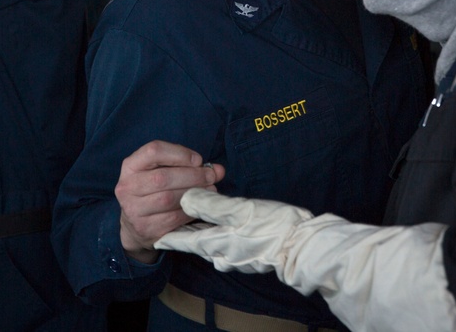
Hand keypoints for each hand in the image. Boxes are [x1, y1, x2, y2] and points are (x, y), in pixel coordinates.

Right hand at [115, 140, 225, 263]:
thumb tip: (218, 170)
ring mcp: (134, 210)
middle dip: (193, 175)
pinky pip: (173, 218)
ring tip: (210, 190)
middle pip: (163, 177)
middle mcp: (127, 187)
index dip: (180, 153)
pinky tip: (199, 205)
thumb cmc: (152, 191)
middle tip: (211, 176)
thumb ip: (188, 166)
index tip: (198, 160)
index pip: (153, 151)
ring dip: (194, 193)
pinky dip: (191, 210)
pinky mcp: (146, 229)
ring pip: (168, 198)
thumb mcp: (162, 171)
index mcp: (130, 167)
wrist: (134, 226)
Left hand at [154, 188, 312, 276]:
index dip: (168, 235)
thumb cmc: (271, 226)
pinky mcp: (249, 256)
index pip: (181, 240)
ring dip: (201, 230)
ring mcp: (236, 258)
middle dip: (184, 228)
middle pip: (194, 242)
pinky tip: (222, 227)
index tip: (154, 233)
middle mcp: (221, 255)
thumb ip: (209, 205)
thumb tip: (185, 197)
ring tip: (194, 219)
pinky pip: (224, 245)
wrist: (301, 247)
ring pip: (209, 243)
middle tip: (174, 216)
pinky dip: (217, 234)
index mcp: (214, 243)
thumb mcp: (239, 209)